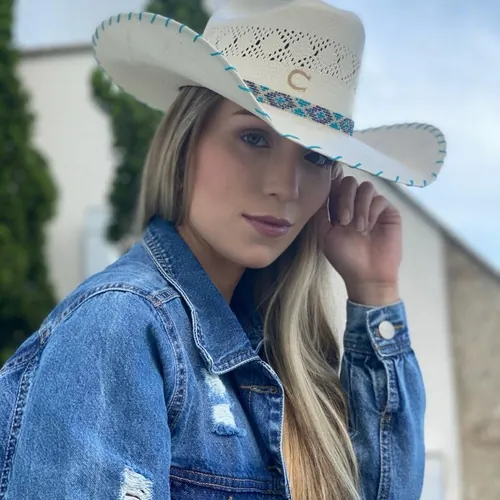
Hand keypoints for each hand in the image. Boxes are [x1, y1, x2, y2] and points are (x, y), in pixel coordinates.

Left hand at [318, 171, 401, 305]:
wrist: (367, 275)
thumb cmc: (345, 258)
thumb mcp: (325, 235)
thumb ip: (321, 214)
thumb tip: (317, 191)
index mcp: (339, 209)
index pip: (335, 186)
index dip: (332, 183)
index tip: (329, 187)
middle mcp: (355, 204)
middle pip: (350, 182)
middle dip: (345, 198)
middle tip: (344, 221)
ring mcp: (372, 207)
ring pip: (366, 187)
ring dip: (359, 206)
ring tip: (358, 228)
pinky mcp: (388, 212)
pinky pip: (380, 199)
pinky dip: (372, 211)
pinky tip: (368, 227)